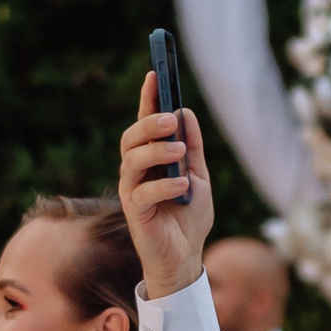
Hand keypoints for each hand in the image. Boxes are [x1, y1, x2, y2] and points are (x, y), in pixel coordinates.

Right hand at [117, 70, 214, 297]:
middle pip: (131, 138)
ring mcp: (132, 190)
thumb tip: (185, 112)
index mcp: (152, 158)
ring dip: (156, 150)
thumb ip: (191, 148)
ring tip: (178, 152)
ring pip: (132, 160)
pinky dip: (163, 186)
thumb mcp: (199, 176)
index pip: (145, 122)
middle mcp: (137, 171)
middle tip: (169, 120)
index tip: (154, 74)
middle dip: (148, 123)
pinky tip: (181, 186)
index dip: (148, 98)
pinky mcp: (135, 212)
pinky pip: (142, 192)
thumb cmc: (189, 216)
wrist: (186, 257)